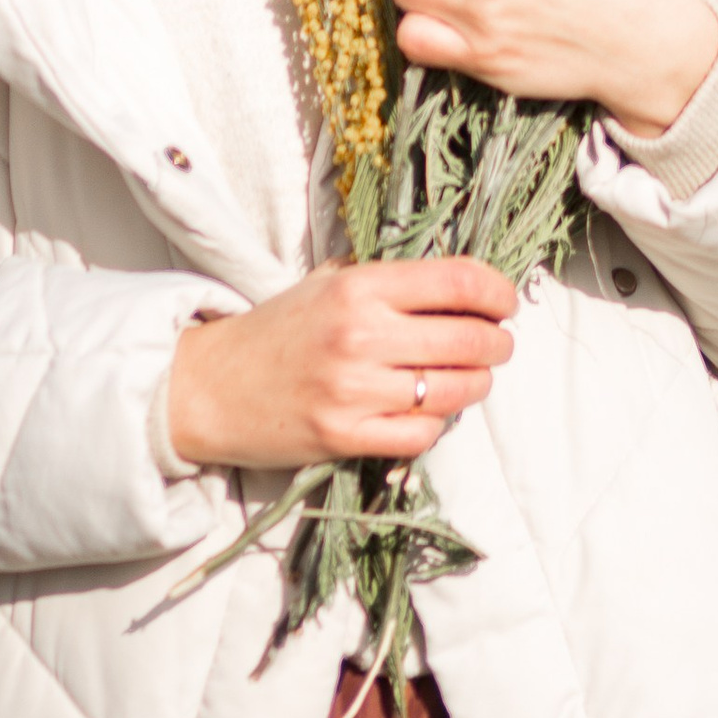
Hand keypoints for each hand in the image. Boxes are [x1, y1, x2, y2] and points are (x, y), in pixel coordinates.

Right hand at [165, 256, 516, 468]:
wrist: (212, 385)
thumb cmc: (278, 328)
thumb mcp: (328, 281)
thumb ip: (388, 280)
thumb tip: (460, 286)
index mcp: (358, 286)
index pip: (457, 281)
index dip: (497, 291)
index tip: (505, 301)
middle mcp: (361, 336)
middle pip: (469, 340)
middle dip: (497, 342)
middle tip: (497, 342)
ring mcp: (355, 391)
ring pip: (455, 391)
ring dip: (476, 383)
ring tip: (471, 376)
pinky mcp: (347, 437)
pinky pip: (423, 435)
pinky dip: (438, 423)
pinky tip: (431, 410)